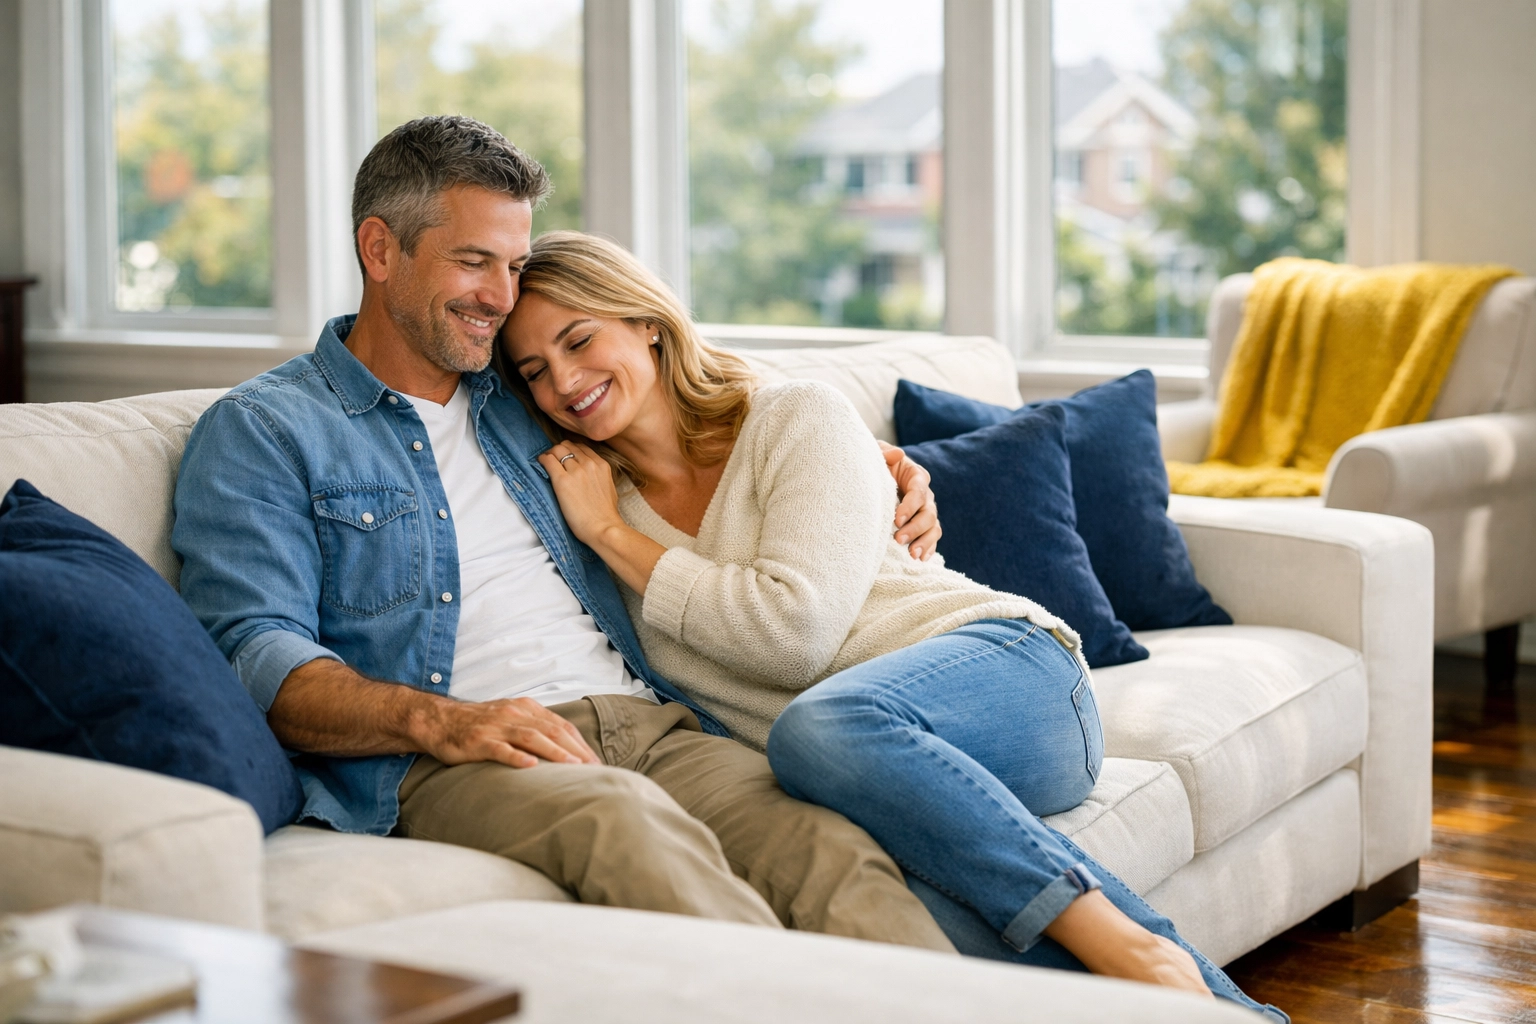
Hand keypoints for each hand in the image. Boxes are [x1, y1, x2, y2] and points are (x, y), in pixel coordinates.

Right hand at [418, 695, 600, 768]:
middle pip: (552, 730)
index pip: (560, 725)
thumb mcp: (510, 719)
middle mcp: (514, 714)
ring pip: (532, 738)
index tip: (595, 762)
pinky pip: (500, 749)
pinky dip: (517, 756)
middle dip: (576, 750)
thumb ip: (534, 728)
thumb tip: (564, 749)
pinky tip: (531, 766)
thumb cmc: (479, 725)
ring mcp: (496, 727)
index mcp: (526, 708)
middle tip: (593, 769)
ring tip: (573, 767)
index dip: (580, 743)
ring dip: (555, 752)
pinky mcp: (478, 741)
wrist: (438, 720)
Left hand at [537, 441, 623, 547]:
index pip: (582, 447)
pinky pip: (548, 461)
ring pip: (557, 450)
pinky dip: (542, 460)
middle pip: (568, 445)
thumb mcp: (608, 487)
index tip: (564, 457)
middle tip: (553, 460)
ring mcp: (576, 471)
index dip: (571, 450)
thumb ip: (599, 476)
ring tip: (546, 463)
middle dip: (559, 451)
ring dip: (550, 454)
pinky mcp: (562, 480)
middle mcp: (589, 464)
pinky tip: (540, 464)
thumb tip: (590, 476)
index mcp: (601, 465)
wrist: (603, 527)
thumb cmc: (606, 514)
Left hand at [879, 441, 940, 559]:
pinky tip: (922, 559)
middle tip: (898, 540)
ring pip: (933, 527)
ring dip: (924, 542)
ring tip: (912, 555)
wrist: (874, 476)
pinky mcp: (923, 524)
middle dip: (914, 528)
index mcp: (915, 475)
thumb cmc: (875, 464)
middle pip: (928, 513)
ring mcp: (926, 510)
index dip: (909, 506)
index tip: (896, 520)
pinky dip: (929, 548)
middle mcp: (925, 494)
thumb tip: (897, 454)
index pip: (917, 491)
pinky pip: (931, 537)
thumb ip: (884, 453)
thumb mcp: (876, 454)